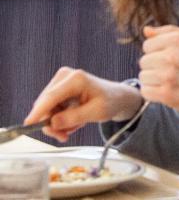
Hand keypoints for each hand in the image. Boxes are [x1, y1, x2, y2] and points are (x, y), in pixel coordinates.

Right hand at [24, 67, 142, 142]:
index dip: (39, 111)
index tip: (28, 125)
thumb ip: (74, 118)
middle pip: (46, 105)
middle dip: (53, 124)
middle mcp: (65, 76)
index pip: (51, 97)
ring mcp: (61, 82)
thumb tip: (52, 123)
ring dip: (58, 123)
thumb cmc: (110, 102)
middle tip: (64, 137)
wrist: (116, 97)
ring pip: (47, 110)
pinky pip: (51, 110)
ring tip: (76, 125)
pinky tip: (74, 120)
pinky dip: (60, 119)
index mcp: (76, 79)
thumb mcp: (96, 112)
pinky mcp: (59, 89)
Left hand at [139, 25, 178, 120]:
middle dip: (154, 67)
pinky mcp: (166, 94)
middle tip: (172, 71)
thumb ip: (168, 31)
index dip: (157, 52)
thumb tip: (146, 30)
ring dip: (153, 81)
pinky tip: (167, 91)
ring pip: (143, 77)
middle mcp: (173, 55)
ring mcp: (169, 75)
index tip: (170, 58)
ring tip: (170, 81)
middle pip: (143, 61)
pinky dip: (153, 93)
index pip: (147, 44)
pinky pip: (145, 91)